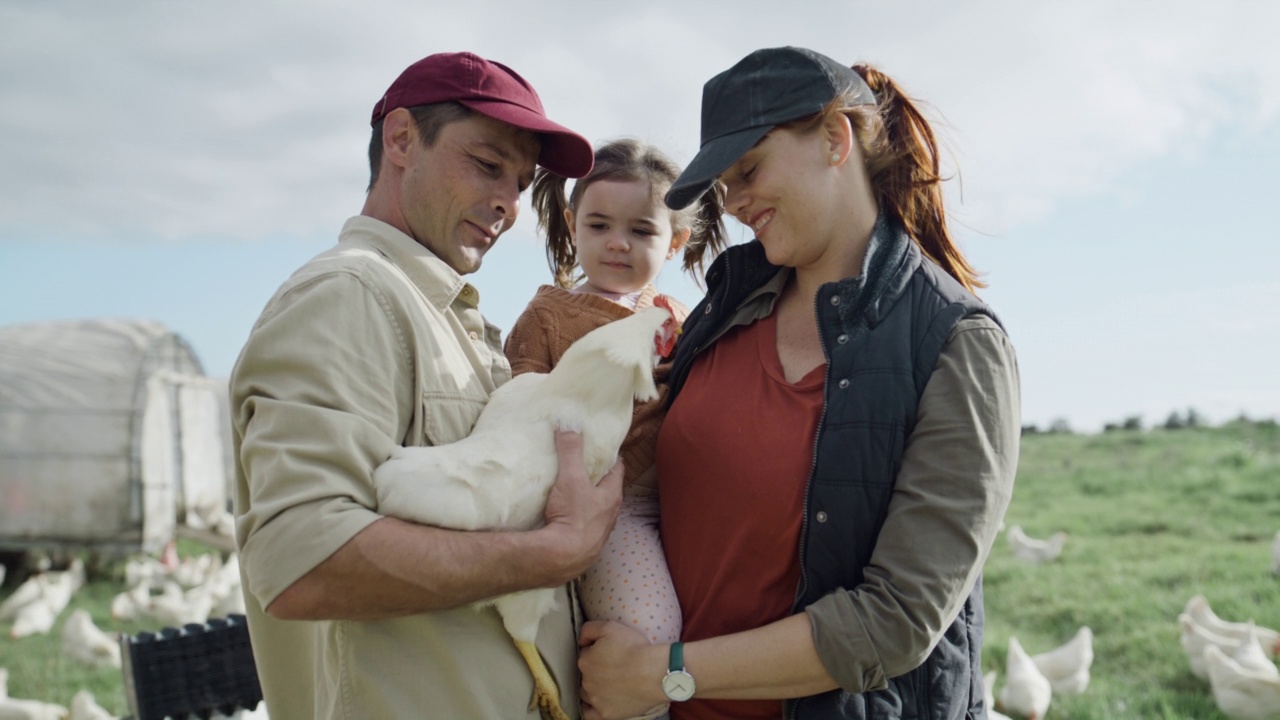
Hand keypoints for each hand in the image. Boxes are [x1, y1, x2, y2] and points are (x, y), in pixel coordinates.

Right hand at [538, 429, 623, 581]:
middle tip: (582, 467)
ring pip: (596, 512)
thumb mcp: (571, 477)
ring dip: (587, 502)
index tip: (600, 448)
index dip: (610, 457)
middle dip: (597, 479)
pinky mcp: (585, 548)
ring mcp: (599, 534)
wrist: (561, 558)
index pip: (617, 469)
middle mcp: (610, 516)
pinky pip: (583, 529)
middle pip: (607, 491)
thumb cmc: (573, 516)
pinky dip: (576, 521)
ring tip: (570, 492)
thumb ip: (570, 450)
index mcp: (612, 496)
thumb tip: (569, 424)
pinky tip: (563, 519)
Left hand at [579, 620, 667, 719]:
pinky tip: (599, 704)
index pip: (586, 655)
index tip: (610, 652)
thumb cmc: (635, 648)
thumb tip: (581, 640)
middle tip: (613, 668)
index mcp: (585, 660)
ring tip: (610, 685)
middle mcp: (586, 681)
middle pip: (586, 674)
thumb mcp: (610, 626)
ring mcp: (595, 700)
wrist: (654, 673)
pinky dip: (592, 710)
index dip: (597, 651)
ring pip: (586, 694)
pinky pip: (590, 715)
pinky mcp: (606, 714)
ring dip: (594, 689)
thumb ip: (589, 629)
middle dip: (596, 670)